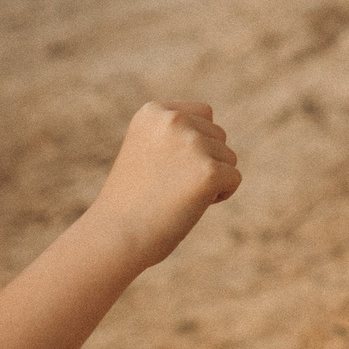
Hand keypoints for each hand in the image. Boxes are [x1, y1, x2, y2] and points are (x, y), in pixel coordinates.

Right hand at [83, 102, 239, 273]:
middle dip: (204, 161)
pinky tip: (190, 206)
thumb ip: (173, 136)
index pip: (203, 114)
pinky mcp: (209, 171)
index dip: (194, 145)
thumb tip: (214, 135)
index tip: (166, 168)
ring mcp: (192, 144)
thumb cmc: (130, 202)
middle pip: (218, 135)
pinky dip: (220, 195)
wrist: (115, 236)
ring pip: (228, 157)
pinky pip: (233, 179)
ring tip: (177, 197)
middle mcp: (174, 120)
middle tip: (170, 187)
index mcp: (153, 111)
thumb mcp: (145, 152)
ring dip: (212, 179)